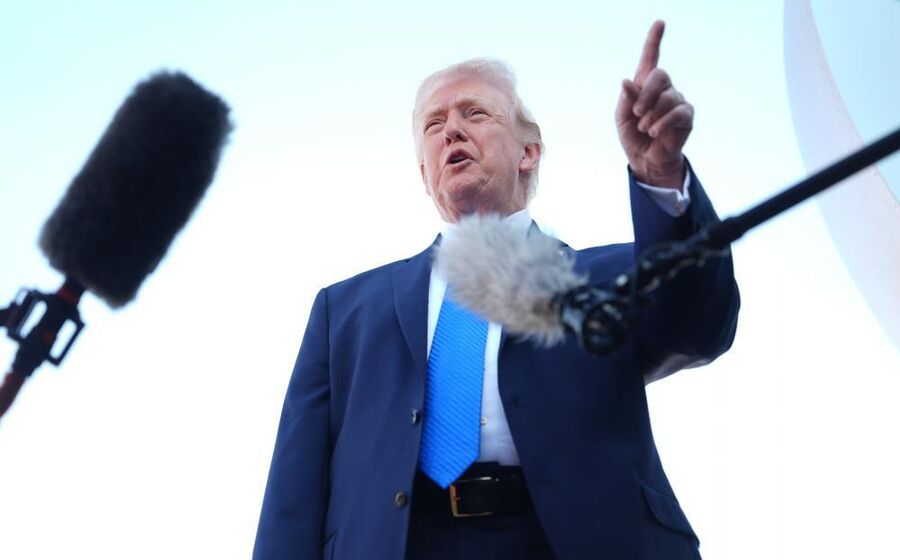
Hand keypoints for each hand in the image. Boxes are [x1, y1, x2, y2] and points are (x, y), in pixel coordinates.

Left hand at [615, 20, 692, 188]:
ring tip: (644, 128)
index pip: (650, 58)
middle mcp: (663, 89)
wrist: (645, 160)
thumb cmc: (633, 136)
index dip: (654, 40)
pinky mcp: (686, 115)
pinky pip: (678, 112)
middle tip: (637, 112)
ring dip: (651, 114)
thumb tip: (627, 81)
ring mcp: (677, 100)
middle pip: (660, 75)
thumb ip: (626, 99)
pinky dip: (662, 122)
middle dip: (646, 93)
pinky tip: (654, 131)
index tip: (659, 23)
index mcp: (644, 85)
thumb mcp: (622, 118)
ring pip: (668, 97)